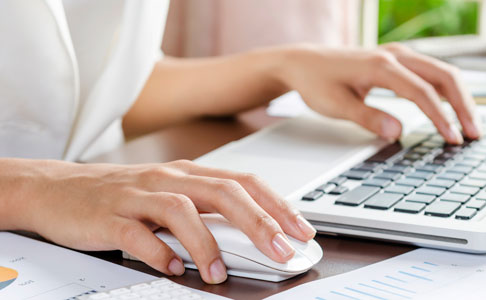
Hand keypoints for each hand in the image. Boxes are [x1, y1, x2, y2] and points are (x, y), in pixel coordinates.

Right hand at [1, 158, 315, 283]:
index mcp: (188, 173)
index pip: (244, 182)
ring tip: (219, 272)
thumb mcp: (169, 194)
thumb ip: (206, 210)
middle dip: (259, 222)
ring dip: (207, 243)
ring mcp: (138, 195)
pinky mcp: (110, 216)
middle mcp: (168, 179)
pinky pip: (138, 234)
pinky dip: (160, 253)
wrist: (56, 188)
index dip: (277, 205)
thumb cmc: (120, 194)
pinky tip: (174, 268)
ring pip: (182, 210)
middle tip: (282, 251)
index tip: (301, 230)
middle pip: (224, 192)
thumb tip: (253, 234)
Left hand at [278, 43, 481, 143]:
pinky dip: (447, 91)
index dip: (440, 117)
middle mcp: (395, 55)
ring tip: (471, 126)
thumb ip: (367, 117)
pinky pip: (431, 73)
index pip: (422, 91)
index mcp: (381, 65)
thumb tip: (397, 132)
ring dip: (460, 98)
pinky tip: (453, 109)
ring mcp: (398, 55)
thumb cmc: (316, 82)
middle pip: (444, 76)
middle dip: (463, 106)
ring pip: (442, 72)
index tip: (453, 139)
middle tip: (475, 134)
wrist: (302, 63)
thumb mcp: (336, 105)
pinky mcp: (397, 60)